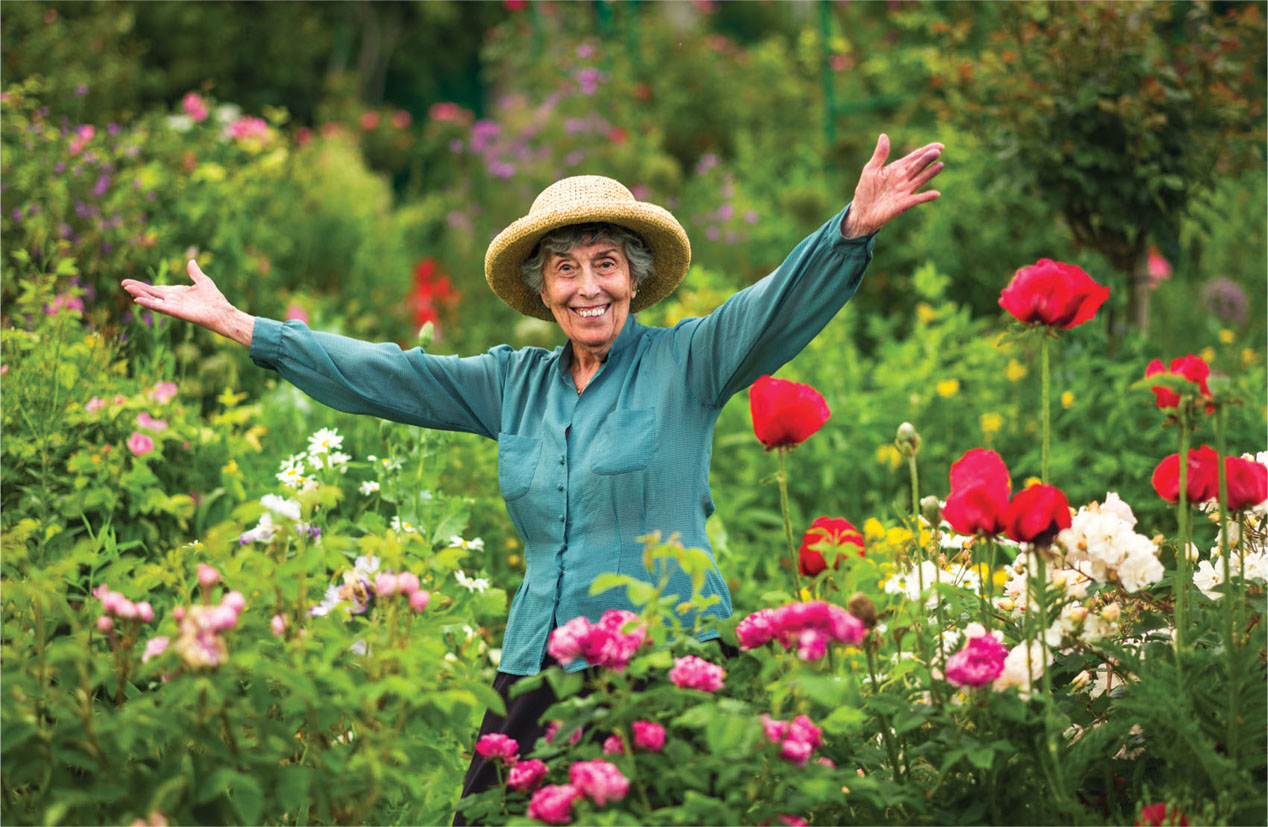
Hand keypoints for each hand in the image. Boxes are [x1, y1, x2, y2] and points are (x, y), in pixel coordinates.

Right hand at [121, 260, 253, 346]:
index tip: (129, 281)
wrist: (222, 311)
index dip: (143, 286)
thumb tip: (191, 261)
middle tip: (123, 283)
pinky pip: (160, 308)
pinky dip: (149, 304)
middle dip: (137, 289)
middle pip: (150, 294)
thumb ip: (194, 272)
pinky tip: (138, 300)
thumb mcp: (203, 281)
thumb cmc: (214, 299)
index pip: (156, 289)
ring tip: (127, 288)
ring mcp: (173, 306)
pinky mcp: (176, 312)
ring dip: (140, 294)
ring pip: (152, 300)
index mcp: (176, 293)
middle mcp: (172, 300)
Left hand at [841, 134, 943, 237]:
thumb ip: (880, 154)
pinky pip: (916, 199)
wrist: (861, 211)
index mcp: (897, 168)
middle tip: (937, 152)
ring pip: (920, 180)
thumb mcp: (870, 169)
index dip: (926, 150)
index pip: (914, 157)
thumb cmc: (865, 190)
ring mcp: (904, 191)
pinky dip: (926, 197)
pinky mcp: (903, 204)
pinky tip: (936, 193)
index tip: (939, 145)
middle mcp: (903, 178)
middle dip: (927, 159)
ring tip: (940, 165)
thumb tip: (884, 135)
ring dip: (930, 174)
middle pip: (918, 166)